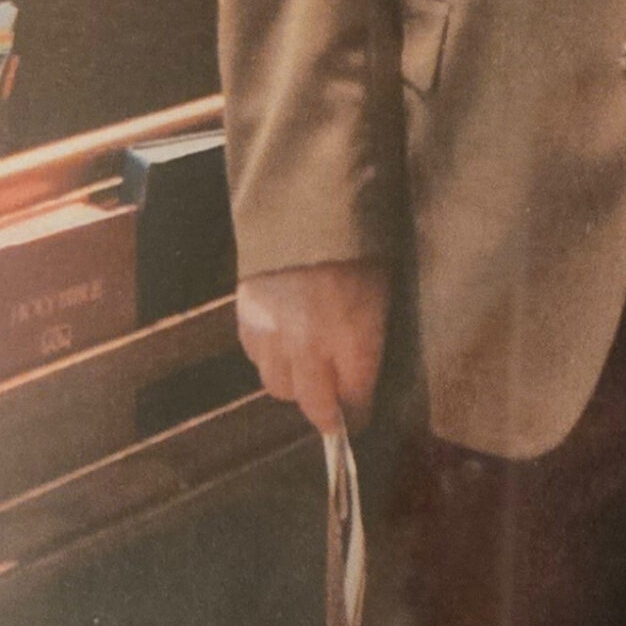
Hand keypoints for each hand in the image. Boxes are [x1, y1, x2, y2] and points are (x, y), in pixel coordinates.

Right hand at [236, 260, 388, 434]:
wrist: (303, 209)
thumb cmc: (356, 249)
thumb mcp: (379, 295)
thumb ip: (367, 344)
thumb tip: (357, 380)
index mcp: (352, 339)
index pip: (355, 399)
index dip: (358, 412)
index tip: (360, 416)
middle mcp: (309, 346)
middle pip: (313, 404)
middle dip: (326, 413)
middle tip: (333, 411)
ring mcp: (273, 335)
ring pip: (278, 386)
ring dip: (295, 385)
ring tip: (306, 371)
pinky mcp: (245, 320)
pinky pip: (256, 358)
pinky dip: (270, 358)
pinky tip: (282, 342)